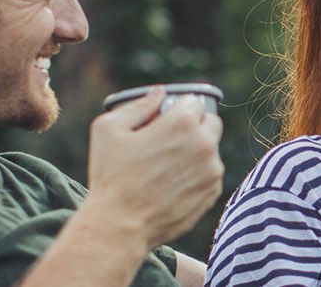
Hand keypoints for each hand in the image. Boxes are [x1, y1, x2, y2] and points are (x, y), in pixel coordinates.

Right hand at [85, 88, 224, 247]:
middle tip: (170, 140)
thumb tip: (158, 93)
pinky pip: (209, 174)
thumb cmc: (111, 177)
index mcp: (183, 123)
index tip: (166, 120)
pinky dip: (196, 175)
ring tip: (166, 168)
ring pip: (211, 150)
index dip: (178, 109)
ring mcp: (212, 170)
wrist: (121, 226)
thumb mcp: (108, 129)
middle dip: (194, 126)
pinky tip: (171, 185)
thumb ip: (138, 105)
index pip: (194, 102)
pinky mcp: (213, 192)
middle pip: (210, 123)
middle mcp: (204, 144)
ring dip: (195, 152)